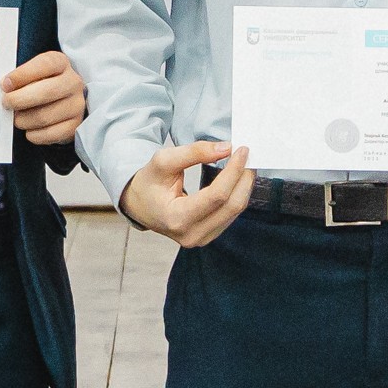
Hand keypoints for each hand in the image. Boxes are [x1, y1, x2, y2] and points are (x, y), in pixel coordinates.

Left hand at [2, 49, 87, 149]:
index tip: (5, 84)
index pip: (44, 65)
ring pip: (44, 117)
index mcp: (61, 63)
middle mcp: (73, 83)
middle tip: (6, 103)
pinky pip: (49, 134)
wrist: (63, 101)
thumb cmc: (41, 84)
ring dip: (23, 120)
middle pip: (46, 92)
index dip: (22, 75)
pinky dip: (33, 134)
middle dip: (19, 99)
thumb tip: (5, 89)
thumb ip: (20, 77)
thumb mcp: (33, 72)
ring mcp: (76, 105)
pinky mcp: (74, 126)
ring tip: (17, 118)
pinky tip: (29, 129)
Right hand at [121, 140, 253, 246]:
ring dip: (243, 186)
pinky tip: (237, 179)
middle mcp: (191, 235)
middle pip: (231, 206)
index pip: (216, 195)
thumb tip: (226, 148)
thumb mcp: (164, 161)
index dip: (233, 171)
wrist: (140, 205)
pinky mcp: (208, 236)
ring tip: (244, 164)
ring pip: (235, 212)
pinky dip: (237, 195)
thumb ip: (194, 152)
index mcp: (177, 218)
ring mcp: (201, 239)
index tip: (242, 150)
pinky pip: (230, 215)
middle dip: (243, 178)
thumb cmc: (149, 183)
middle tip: (247, 155)